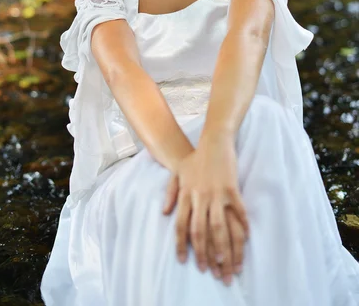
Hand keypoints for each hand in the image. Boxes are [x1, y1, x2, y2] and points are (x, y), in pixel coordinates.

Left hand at [162, 138, 248, 284]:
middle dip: (204, 253)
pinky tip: (246, 237)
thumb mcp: (178, 173)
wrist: (213, 141)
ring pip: (219, 226)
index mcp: (186, 194)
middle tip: (209, 270)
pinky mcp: (232, 188)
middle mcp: (200, 196)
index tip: (184, 261)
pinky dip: (242, 224)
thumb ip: (170, 193)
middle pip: (200, 231)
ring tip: (227, 263)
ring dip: (223, 247)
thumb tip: (165, 213)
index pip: (181, 225)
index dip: (181, 245)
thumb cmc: (195, 158)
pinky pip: (238, 210)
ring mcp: (216, 193)